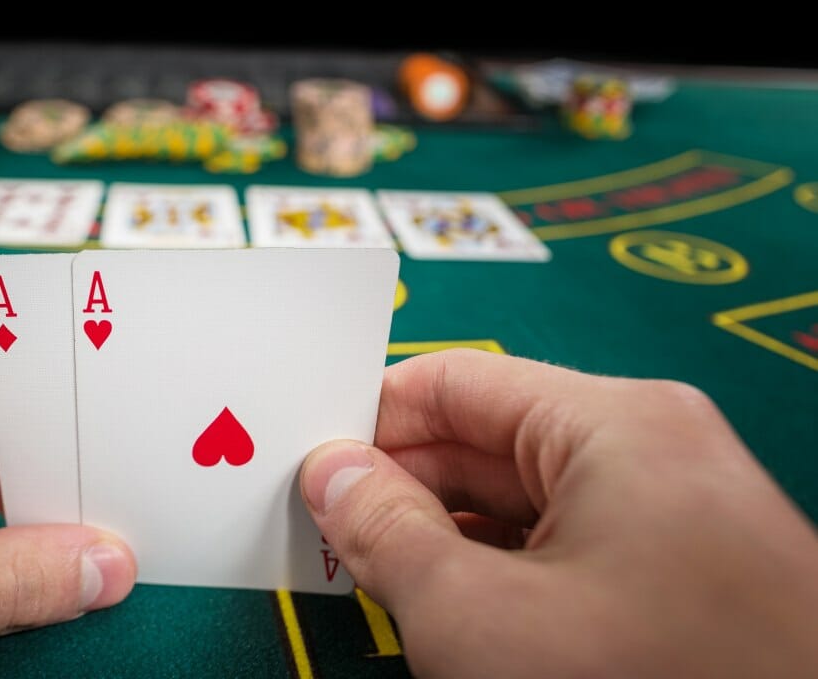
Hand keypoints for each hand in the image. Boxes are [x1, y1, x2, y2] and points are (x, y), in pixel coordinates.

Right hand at [302, 349, 817, 677]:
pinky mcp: (689, 577)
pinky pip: (570, 550)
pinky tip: (456, 616)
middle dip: (404, 487)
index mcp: (618, 424)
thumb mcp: (478, 618)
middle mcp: (658, 451)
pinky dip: (503, 575)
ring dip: (448, 539)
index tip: (310, 461)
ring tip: (380, 580)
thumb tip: (336, 477)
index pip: (455, 382)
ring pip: (527, 504)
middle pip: (489, 443)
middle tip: (329, 530)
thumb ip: (386, 532)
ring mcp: (681, 516)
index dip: (370, 419)